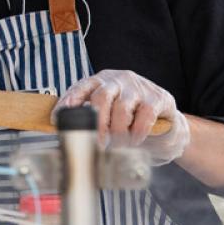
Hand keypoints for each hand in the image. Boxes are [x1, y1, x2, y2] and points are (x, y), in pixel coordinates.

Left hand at [56, 69, 189, 162]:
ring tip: (117, 144)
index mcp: (101, 80)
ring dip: (117, 131)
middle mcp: (119, 80)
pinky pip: (144, 117)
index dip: (68, 103)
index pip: (80, 88)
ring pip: (122, 108)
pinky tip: (134, 140)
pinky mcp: (158, 98)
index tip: (57, 119)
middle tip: (94, 141)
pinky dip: (136, 133)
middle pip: (101, 97)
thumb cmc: (129, 118)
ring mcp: (139, 87)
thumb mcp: (106, 113)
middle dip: (95, 123)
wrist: (166, 122)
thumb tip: (62, 130)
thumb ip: (87, 115)